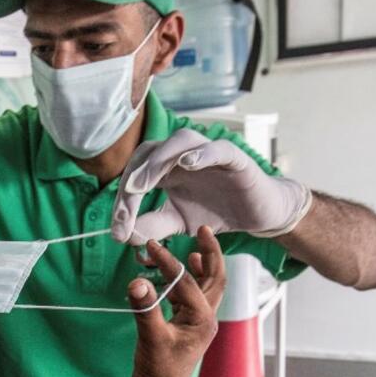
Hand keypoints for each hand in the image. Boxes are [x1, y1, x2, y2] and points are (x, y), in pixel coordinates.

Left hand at [111, 129, 312, 245]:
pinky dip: (202, 153)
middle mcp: (182, 155)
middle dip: (135, 177)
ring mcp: (208, 152)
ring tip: (144, 183)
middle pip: (150, 151)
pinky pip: (217, 148)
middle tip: (126, 205)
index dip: (123, 199)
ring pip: (179, 141)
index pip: (136, 173)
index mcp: (165, 168)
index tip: (118, 229)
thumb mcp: (177, 223)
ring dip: (158, 160)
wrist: (257, 215)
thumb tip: (123, 235)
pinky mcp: (234, 157)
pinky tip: (189, 163)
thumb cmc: (215, 212)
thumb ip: (151, 226)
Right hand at [127, 227, 225, 376]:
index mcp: (203, 320)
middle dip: (211, 253)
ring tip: (196, 247)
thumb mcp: (151, 339)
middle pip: (215, 278)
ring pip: (207, 286)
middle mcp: (206, 319)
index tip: (151, 247)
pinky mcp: (187, 326)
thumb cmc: (158, 373)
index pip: (186, 282)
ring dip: (203, 265)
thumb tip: (137, 281)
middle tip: (203, 231)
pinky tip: (182, 272)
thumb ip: (145, 309)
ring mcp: (198, 322)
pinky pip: (194, 295)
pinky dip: (191, 279)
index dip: (168, 263)